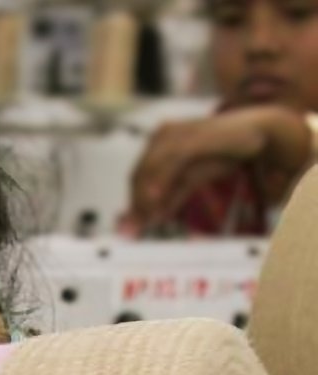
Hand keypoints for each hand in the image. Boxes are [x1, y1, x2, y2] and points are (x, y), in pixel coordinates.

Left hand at [122, 106, 312, 233]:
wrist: (256, 131)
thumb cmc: (223, 154)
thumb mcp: (193, 178)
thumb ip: (174, 195)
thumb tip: (154, 219)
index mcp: (157, 141)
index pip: (137, 175)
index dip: (133, 201)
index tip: (133, 223)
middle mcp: (162, 134)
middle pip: (139, 174)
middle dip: (136, 203)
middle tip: (137, 228)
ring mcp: (176, 133)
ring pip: (150, 169)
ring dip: (145, 197)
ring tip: (146, 220)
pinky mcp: (192, 136)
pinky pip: (171, 162)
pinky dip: (161, 182)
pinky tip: (155, 198)